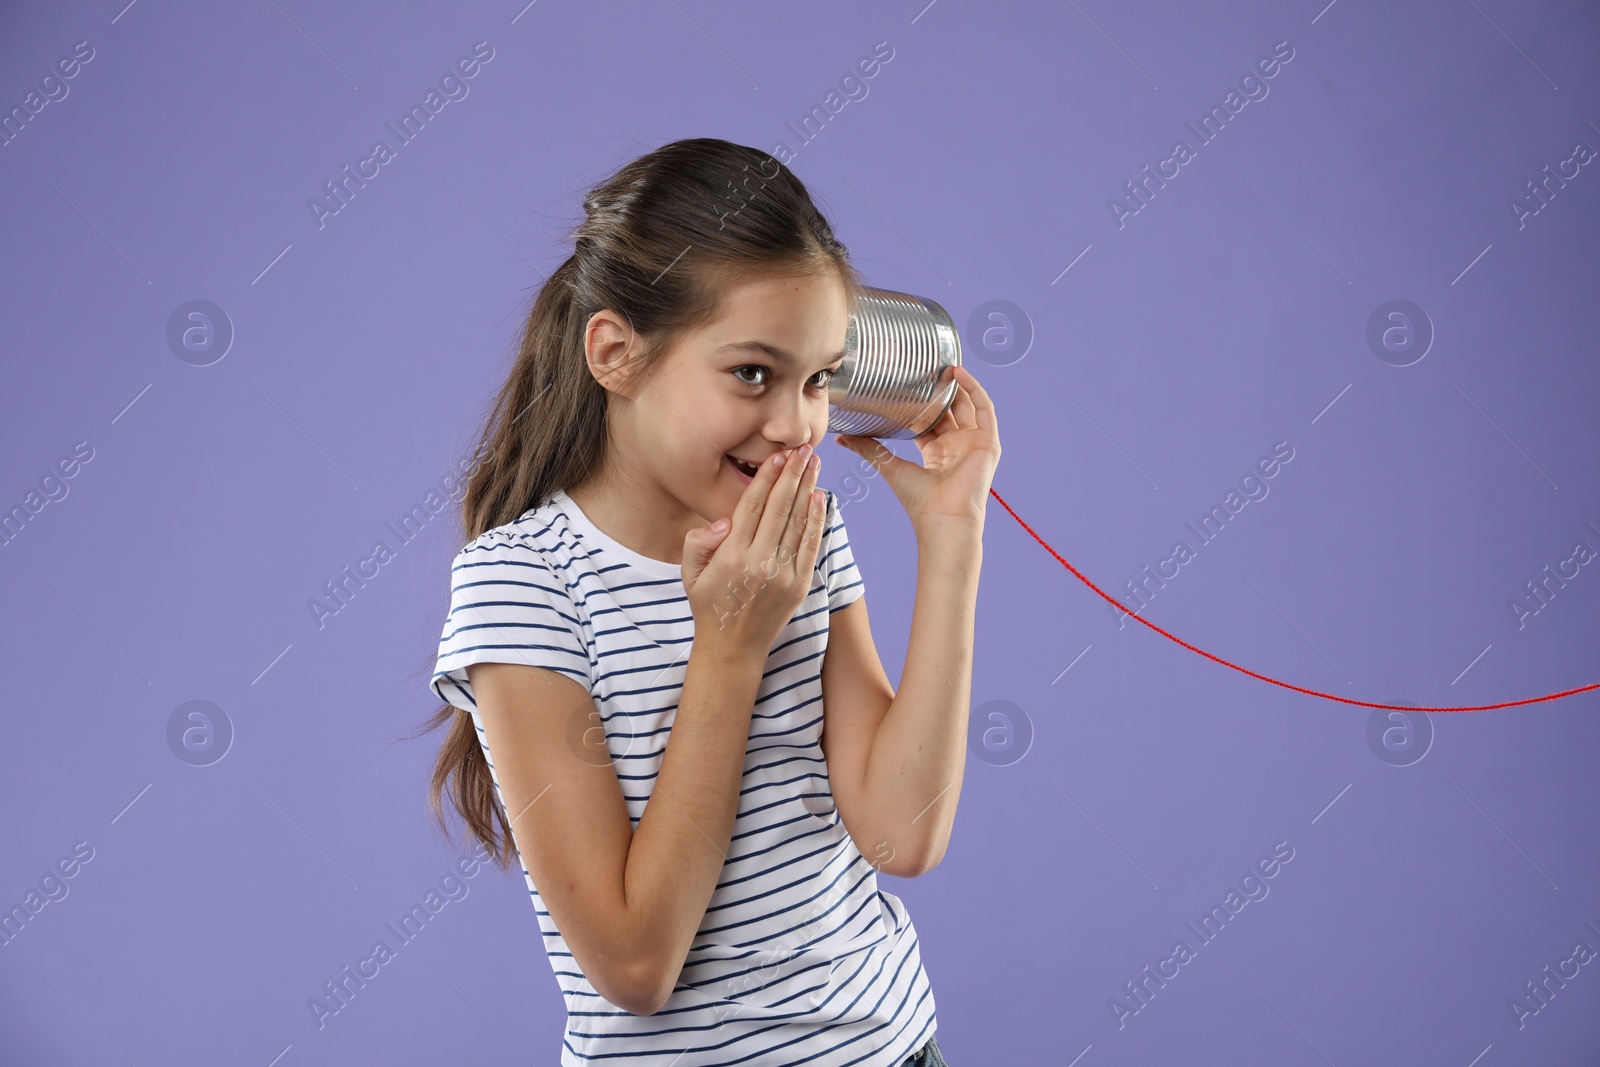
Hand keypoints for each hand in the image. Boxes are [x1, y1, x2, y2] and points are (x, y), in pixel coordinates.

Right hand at [681, 442, 827, 655]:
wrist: (733, 647)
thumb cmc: (709, 605)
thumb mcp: (689, 573)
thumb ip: (698, 542)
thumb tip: (725, 520)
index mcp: (730, 555)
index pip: (752, 506)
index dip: (767, 478)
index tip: (777, 456)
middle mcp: (758, 562)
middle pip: (779, 507)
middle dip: (793, 473)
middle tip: (803, 449)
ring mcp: (782, 575)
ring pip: (797, 521)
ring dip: (808, 488)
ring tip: (815, 463)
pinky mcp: (799, 585)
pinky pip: (809, 545)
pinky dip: (816, 519)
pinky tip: (820, 497)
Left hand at [834, 364, 1000, 531]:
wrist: (943, 518)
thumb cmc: (919, 501)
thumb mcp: (888, 466)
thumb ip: (868, 448)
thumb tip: (840, 437)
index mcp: (937, 454)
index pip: (931, 420)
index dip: (923, 400)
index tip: (911, 381)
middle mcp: (957, 447)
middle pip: (951, 410)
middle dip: (942, 388)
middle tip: (928, 366)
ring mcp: (974, 444)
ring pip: (969, 405)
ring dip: (959, 384)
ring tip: (945, 364)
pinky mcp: (987, 442)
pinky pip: (984, 409)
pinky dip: (974, 389)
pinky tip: (960, 373)